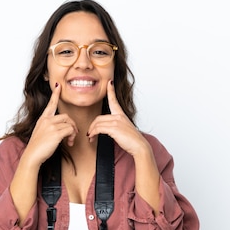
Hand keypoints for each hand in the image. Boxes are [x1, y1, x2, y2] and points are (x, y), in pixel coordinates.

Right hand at [23, 82, 78, 165]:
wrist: (32, 155)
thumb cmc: (37, 147)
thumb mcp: (41, 133)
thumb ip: (50, 127)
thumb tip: (63, 129)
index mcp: (42, 119)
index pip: (51, 104)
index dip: (55, 94)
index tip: (58, 86)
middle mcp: (46, 120)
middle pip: (66, 116)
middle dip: (73, 125)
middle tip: (73, 135)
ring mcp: (50, 126)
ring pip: (69, 124)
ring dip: (73, 133)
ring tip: (70, 140)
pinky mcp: (55, 133)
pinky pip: (70, 130)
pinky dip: (72, 137)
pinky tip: (68, 143)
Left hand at [88, 80, 160, 212]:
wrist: (140, 147)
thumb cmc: (132, 141)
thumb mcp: (123, 132)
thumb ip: (115, 128)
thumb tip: (106, 130)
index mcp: (121, 115)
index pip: (114, 101)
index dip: (111, 91)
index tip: (109, 82)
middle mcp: (119, 116)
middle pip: (99, 118)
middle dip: (92, 126)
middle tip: (89, 134)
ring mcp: (117, 121)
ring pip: (97, 124)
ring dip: (91, 131)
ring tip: (90, 138)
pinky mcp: (114, 128)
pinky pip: (99, 128)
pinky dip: (93, 133)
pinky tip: (92, 137)